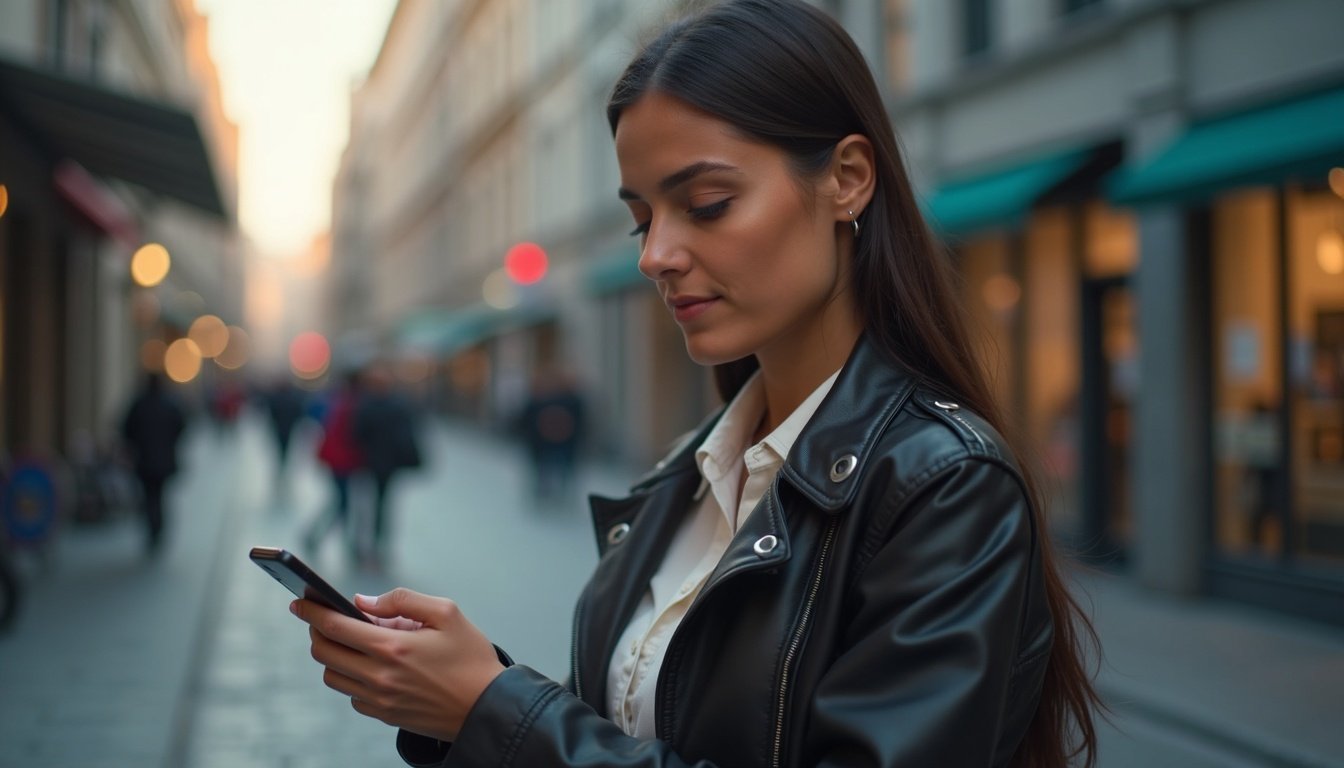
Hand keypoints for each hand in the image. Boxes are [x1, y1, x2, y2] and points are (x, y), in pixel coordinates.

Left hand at [290, 588, 506, 740]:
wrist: (488, 707)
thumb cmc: (471, 657)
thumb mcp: (446, 613)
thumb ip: (402, 600)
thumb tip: (362, 601)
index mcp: (393, 647)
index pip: (334, 626)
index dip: (311, 612)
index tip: (299, 602)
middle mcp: (380, 676)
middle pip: (324, 652)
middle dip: (317, 631)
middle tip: (323, 618)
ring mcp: (380, 700)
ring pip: (333, 676)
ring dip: (333, 655)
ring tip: (351, 641)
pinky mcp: (385, 715)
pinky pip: (352, 695)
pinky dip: (352, 677)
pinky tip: (370, 665)